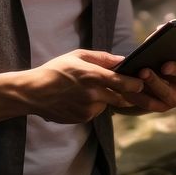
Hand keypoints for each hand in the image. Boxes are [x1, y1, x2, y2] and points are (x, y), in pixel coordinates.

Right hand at [22, 49, 144, 123]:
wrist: (33, 93)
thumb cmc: (55, 70)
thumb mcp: (77, 56)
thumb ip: (102, 58)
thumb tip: (122, 60)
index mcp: (92, 76)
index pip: (123, 83)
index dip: (136, 84)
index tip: (142, 82)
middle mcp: (92, 94)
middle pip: (122, 98)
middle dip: (131, 96)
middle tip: (137, 91)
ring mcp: (88, 109)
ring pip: (108, 104)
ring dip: (108, 99)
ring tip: (93, 89)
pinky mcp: (83, 119)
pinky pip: (96, 111)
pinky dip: (95, 106)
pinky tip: (81, 98)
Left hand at [120, 42, 175, 113]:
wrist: (142, 80)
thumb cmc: (153, 58)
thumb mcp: (157, 48)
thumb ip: (160, 40)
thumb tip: (157, 34)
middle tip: (164, 65)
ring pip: (170, 93)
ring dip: (156, 83)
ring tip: (142, 73)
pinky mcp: (163, 107)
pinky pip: (152, 104)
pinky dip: (139, 96)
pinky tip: (128, 89)